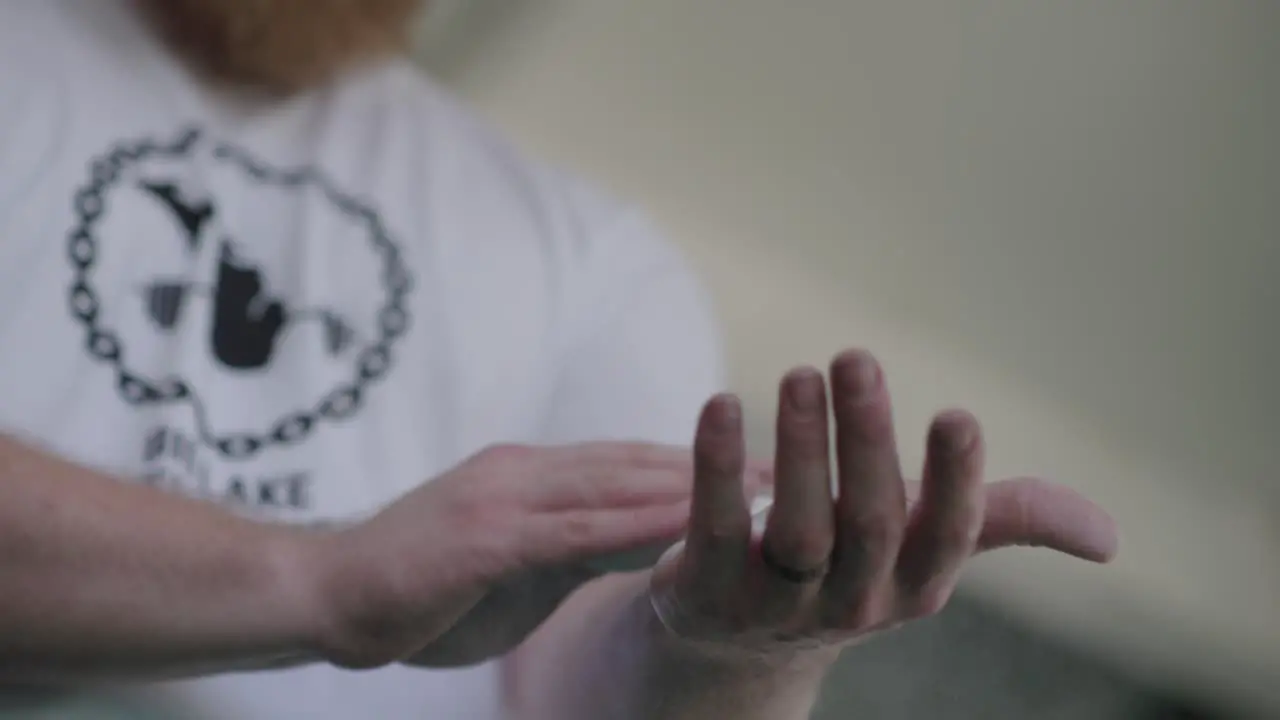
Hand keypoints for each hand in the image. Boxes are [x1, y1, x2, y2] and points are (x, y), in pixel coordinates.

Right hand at [303, 443, 766, 667]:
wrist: (326, 594)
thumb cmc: (417, 587)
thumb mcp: (510, 564)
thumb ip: (567, 546)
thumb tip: (629, 542)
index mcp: (529, 476)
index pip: (625, 462)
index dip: (693, 463)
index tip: (758, 466)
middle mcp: (524, 472)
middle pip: (634, 461)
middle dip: (712, 463)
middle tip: (785, 467)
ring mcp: (505, 499)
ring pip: (614, 484)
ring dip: (691, 483)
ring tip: (758, 485)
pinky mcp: (488, 538)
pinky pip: (576, 529)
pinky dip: (636, 521)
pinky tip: (685, 521)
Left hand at [650, 349, 1117, 659]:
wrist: (739, 636)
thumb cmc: (847, 562)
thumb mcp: (923, 543)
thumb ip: (1005, 521)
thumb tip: (1112, 538)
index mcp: (914, 581)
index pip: (947, 535)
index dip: (955, 480)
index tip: (957, 414)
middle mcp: (854, 601)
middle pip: (868, 522)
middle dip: (865, 438)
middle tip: (854, 356)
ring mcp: (778, 604)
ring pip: (798, 530)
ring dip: (799, 447)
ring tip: (799, 373)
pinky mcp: (709, 591)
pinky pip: (716, 529)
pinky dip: (718, 467)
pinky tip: (721, 403)